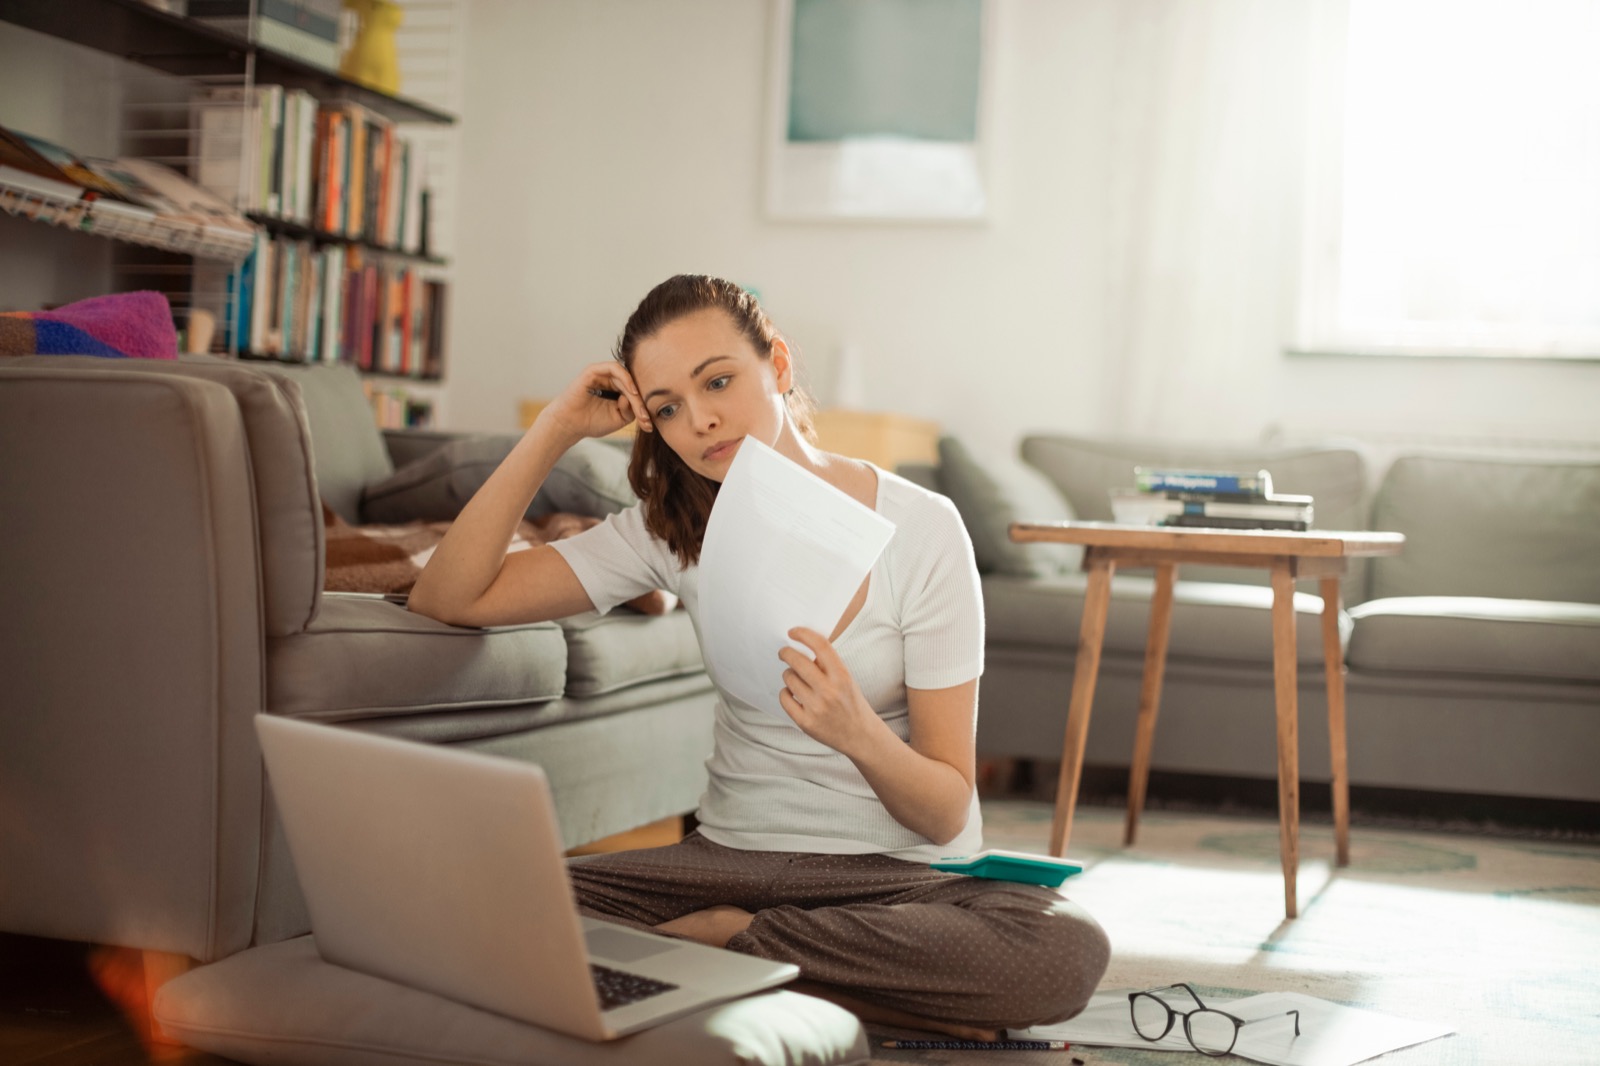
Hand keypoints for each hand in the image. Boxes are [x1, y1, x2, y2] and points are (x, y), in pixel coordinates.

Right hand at [536, 362, 652, 444]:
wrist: (570, 425)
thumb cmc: (591, 422)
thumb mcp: (618, 419)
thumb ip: (631, 410)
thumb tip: (635, 397)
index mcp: (618, 391)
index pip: (636, 394)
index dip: (644, 408)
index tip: (649, 425)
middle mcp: (611, 381)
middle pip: (633, 386)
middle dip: (641, 403)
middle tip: (645, 419)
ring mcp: (603, 375)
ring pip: (626, 378)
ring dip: (635, 393)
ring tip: (639, 409)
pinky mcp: (594, 371)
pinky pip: (614, 368)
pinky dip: (625, 377)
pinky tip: (631, 391)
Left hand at [777, 628, 877, 753]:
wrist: (860, 736)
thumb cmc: (852, 703)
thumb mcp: (847, 680)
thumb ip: (828, 665)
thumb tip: (802, 647)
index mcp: (842, 676)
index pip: (820, 646)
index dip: (804, 634)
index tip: (793, 632)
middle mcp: (829, 691)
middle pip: (798, 661)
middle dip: (786, 653)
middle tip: (784, 652)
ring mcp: (816, 708)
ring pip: (789, 679)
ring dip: (789, 675)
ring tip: (796, 679)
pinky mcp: (806, 723)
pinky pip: (784, 698)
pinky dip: (786, 693)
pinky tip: (792, 694)